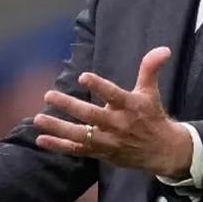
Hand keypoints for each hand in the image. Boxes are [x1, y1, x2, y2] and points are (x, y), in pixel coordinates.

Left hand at [34, 46, 191, 177]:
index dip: (98, 86)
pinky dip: (59, 147)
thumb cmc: (151, 116)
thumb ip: (150, 69)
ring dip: (58, 128)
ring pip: (80, 135)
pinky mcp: (101, 153)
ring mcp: (108, 141)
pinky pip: (77, 150)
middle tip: (49, 95)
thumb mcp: (151, 91)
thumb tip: (163, 48)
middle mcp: (118, 124)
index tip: (83, 76)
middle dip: (70, 106)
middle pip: (91, 116)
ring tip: (38, 118)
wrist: (161, 151)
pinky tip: (41, 140)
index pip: (113, 94)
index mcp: (129, 107)